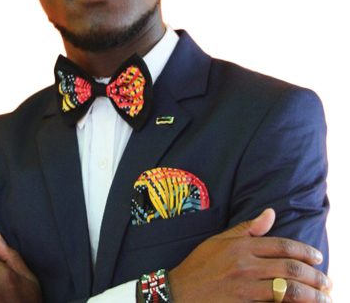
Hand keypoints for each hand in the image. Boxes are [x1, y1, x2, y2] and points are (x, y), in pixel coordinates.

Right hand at [169, 209, 331, 301]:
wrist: (180, 291)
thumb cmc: (201, 264)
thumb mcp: (220, 240)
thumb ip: (248, 228)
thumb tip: (270, 213)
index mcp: (241, 246)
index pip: (282, 246)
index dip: (304, 252)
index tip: (318, 258)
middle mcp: (246, 265)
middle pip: (290, 269)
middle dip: (315, 277)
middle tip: (327, 283)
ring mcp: (245, 287)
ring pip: (288, 291)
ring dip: (311, 296)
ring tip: (323, 299)